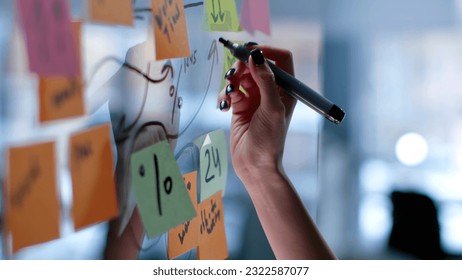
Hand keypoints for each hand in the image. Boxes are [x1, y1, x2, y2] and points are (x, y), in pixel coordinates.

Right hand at [218, 45, 296, 182]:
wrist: (255, 165)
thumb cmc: (270, 140)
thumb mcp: (271, 108)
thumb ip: (265, 81)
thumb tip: (257, 56)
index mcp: (286, 90)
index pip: (281, 59)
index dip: (267, 52)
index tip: (251, 53)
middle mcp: (271, 92)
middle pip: (256, 65)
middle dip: (244, 66)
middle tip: (234, 73)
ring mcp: (255, 99)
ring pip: (242, 76)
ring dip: (232, 80)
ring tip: (230, 92)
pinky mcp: (240, 107)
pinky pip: (231, 91)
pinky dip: (226, 94)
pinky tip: (225, 105)